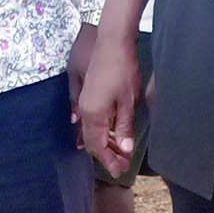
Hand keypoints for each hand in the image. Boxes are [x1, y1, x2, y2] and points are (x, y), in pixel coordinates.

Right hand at [73, 26, 138, 174]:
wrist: (112, 42)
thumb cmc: (122, 69)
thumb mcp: (129, 101)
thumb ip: (125, 127)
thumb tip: (125, 149)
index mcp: (94, 115)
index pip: (98, 147)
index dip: (110, 161)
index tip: (121, 170)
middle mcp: (85, 110)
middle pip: (93, 141)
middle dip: (108, 154)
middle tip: (123, 163)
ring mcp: (84, 101)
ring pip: (92, 130)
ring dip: (106, 142)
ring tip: (121, 150)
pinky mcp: (87, 93)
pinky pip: (91, 119)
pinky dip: (102, 129)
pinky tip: (111, 132)